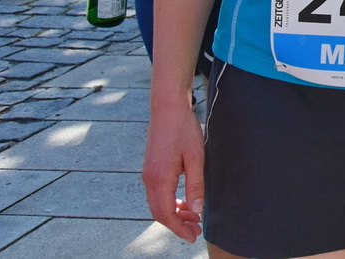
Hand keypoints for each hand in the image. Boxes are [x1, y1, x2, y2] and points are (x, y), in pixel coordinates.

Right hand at [143, 100, 204, 241]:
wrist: (167, 108)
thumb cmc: (183, 129)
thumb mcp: (196, 157)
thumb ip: (195, 185)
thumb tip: (197, 210)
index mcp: (159, 179)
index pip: (166, 214)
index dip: (179, 228)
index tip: (193, 236)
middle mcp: (149, 179)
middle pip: (159, 213)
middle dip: (177, 225)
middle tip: (195, 231)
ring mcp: (148, 174)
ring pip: (158, 204)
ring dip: (174, 214)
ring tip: (193, 218)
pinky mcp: (150, 169)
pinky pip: (158, 194)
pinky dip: (170, 203)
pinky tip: (183, 203)